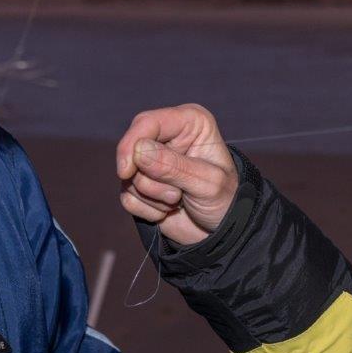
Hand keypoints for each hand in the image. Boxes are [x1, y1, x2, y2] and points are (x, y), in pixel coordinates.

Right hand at [116, 104, 238, 245]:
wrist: (222, 229)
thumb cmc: (225, 198)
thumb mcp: (207, 182)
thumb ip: (174, 166)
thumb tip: (138, 150)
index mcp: (190, 123)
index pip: (148, 123)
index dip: (131, 144)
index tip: (126, 171)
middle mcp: (168, 137)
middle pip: (132, 150)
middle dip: (150, 180)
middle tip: (177, 195)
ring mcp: (151, 161)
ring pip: (128, 177)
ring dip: (153, 196)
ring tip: (179, 200)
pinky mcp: (140, 184)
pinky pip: (127, 197)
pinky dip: (147, 209)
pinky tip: (167, 209)